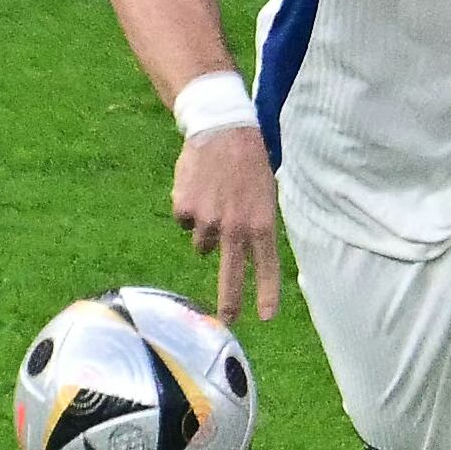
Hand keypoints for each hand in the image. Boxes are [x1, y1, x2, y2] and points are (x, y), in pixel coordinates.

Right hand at [172, 124, 281, 320]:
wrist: (221, 130)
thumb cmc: (248, 162)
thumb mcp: (264, 194)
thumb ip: (254, 225)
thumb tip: (232, 252)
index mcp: (261, 223)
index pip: (267, 266)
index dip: (267, 293)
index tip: (267, 317)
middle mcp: (235, 227)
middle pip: (231, 274)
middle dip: (229, 300)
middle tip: (227, 319)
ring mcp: (208, 220)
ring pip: (202, 243)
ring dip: (205, 230)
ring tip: (214, 200)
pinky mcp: (185, 209)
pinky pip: (184, 221)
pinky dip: (189, 210)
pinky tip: (197, 188)